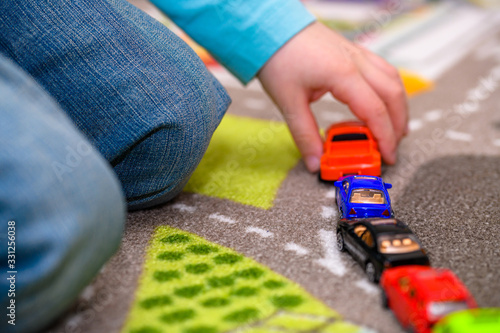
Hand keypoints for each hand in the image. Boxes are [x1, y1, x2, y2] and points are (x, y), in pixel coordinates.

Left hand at [257, 22, 407, 171]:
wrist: (271, 27)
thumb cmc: (278, 58)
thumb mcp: (288, 102)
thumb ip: (304, 135)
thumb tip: (315, 162)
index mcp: (343, 75)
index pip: (375, 111)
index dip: (385, 137)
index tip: (387, 157)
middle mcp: (356, 62)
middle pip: (392, 95)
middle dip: (398, 124)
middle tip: (392, 148)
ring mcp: (356, 54)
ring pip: (392, 79)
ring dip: (398, 106)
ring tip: (394, 129)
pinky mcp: (352, 51)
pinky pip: (382, 70)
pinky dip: (388, 89)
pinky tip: (382, 102)